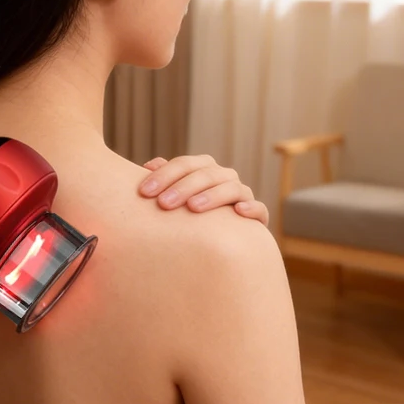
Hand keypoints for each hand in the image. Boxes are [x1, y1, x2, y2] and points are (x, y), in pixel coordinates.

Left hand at [138, 155, 268, 224]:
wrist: (221, 240)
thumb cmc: (189, 214)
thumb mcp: (175, 196)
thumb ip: (165, 179)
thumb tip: (149, 165)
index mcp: (203, 169)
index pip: (185, 164)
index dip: (164, 175)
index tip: (144, 192)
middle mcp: (224, 177)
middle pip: (206, 174)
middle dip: (183, 187)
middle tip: (163, 203)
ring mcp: (242, 194)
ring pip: (231, 187)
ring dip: (212, 195)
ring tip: (193, 207)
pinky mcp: (257, 216)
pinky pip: (259, 208)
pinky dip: (251, 208)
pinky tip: (238, 211)